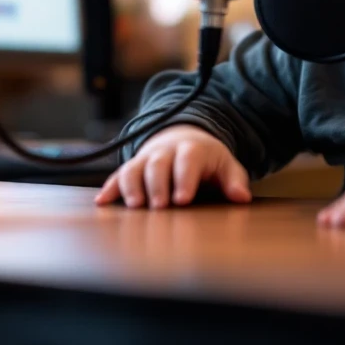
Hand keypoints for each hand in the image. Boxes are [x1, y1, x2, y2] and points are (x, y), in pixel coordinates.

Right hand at [94, 125, 250, 208]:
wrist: (183, 138)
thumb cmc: (207, 160)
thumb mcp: (225, 165)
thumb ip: (234, 180)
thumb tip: (241, 197)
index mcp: (191, 150)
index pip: (188, 160)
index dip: (184, 178)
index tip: (182, 199)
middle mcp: (165, 152)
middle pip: (158, 164)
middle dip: (157, 185)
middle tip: (158, 206)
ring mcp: (146, 159)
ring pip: (134, 168)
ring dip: (132, 186)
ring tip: (134, 206)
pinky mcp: (132, 167)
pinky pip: (118, 175)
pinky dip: (110, 188)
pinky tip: (103, 202)